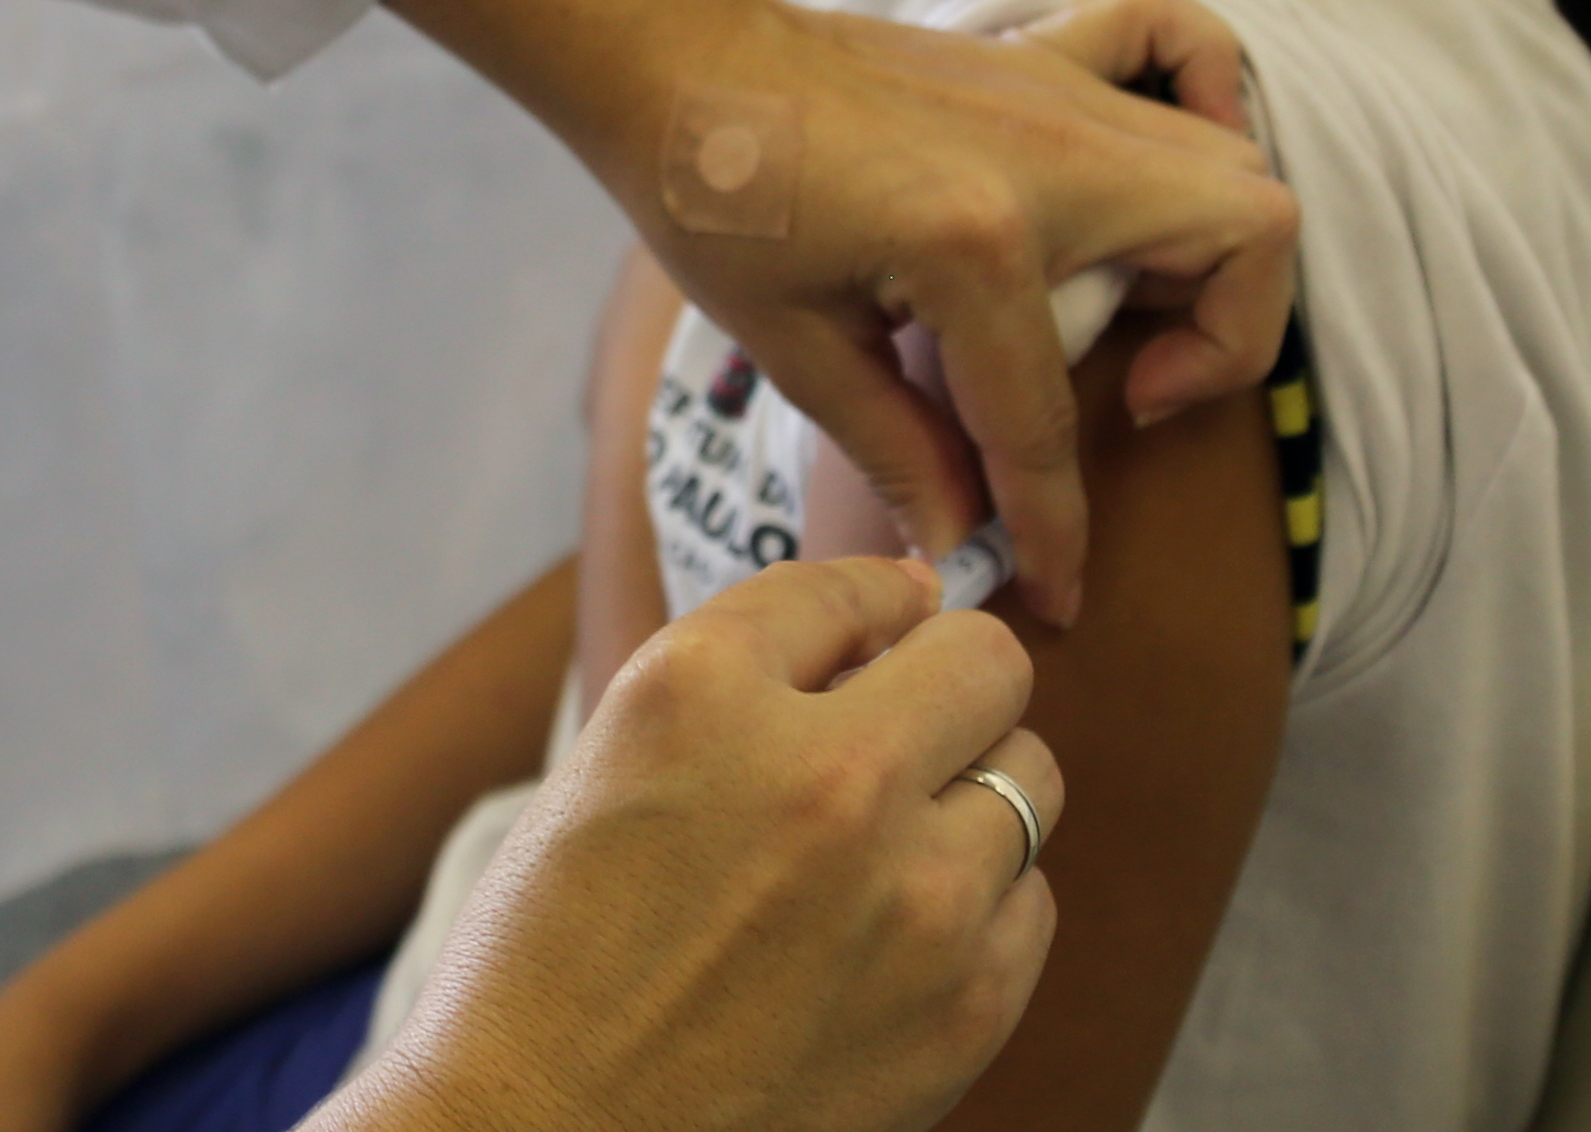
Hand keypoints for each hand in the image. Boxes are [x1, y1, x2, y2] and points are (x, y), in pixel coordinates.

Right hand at [338, 559, 1060, 1131]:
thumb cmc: (556, 950)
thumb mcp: (611, 756)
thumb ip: (748, 670)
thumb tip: (909, 605)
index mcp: (699, 691)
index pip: (854, 585)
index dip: (867, 610)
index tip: (871, 637)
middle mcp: (821, 774)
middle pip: (986, 662)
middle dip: (948, 686)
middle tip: (900, 734)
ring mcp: (909, 895)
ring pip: (1030, 778)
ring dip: (968, 798)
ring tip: (883, 853)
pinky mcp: (966, 1004)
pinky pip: (1033, 902)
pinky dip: (979, 908)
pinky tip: (892, 939)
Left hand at [382, 0, 1295, 628]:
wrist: (671, 58)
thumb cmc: (711, 195)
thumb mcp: (795, 344)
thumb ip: (900, 448)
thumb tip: (964, 542)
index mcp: (973, 242)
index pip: (1049, 420)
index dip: (1055, 529)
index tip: (1057, 591)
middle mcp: (1048, 154)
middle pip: (1242, 240)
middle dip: (1221, 344)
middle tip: (1126, 392)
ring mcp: (1055, 90)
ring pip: (1232, 161)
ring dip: (1210, 253)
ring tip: (1125, 308)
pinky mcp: (1039, 55)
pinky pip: (1178, 45)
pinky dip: (1200, 99)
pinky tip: (1137, 177)